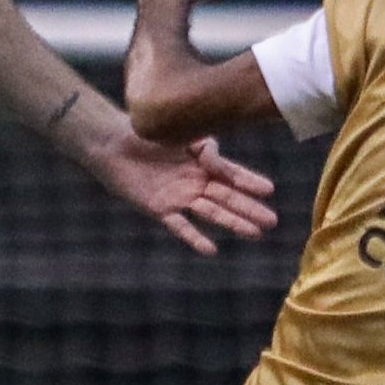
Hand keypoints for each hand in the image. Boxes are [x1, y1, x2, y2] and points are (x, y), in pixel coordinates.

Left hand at [95, 129, 277, 257]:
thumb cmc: (146, 135)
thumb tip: (218, 165)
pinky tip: (210, 250)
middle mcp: (194, 183)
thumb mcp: (182, 135)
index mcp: (201, 164)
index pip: (231, 175)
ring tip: (255, 233)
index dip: (249, 182)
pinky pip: (180, 226)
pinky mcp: (161, 209)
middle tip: (272, 221)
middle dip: (250, 209)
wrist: (113, 145)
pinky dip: (195, 238)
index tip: (270, 190)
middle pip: (227, 198)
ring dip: (233, 223)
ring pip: (211, 213)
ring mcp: (180, 198)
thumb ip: (204, 149)